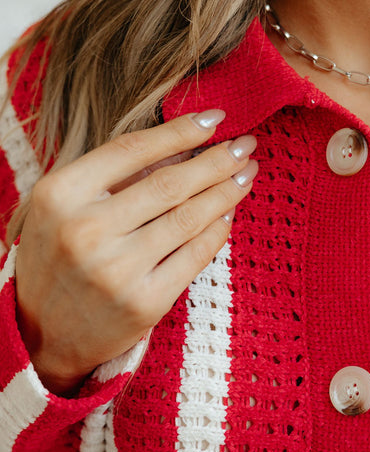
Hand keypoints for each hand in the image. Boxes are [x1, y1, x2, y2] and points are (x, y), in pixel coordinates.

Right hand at [15, 111, 257, 394]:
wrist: (40, 333)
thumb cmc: (58, 257)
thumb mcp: (64, 207)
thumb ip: (113, 175)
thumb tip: (185, 143)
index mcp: (60, 195)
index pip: (132, 149)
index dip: (179, 131)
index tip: (215, 118)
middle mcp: (86, 231)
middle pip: (169, 183)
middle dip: (217, 159)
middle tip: (245, 143)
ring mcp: (117, 270)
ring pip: (189, 217)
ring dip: (227, 190)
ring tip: (247, 172)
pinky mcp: (144, 303)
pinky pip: (195, 255)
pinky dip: (218, 229)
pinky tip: (230, 211)